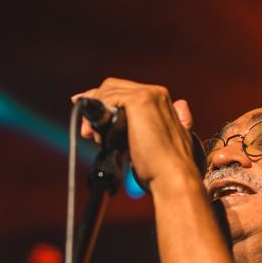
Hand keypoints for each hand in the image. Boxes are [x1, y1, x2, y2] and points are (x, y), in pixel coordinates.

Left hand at [70, 79, 199, 190]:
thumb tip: (155, 108)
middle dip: (96, 105)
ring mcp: (148, 94)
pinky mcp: (139, 100)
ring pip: (108, 91)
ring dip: (95, 112)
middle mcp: (155, 92)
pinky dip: (98, 112)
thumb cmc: (165, 164)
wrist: (173, 175)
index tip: (90, 116)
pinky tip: (99, 132)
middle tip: (87, 130)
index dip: (103, 101)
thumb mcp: (161, 137)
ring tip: (95, 137)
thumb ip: (158, 121)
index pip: (122, 90)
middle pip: (113, 87)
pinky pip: (108, 97)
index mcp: (159, 99)